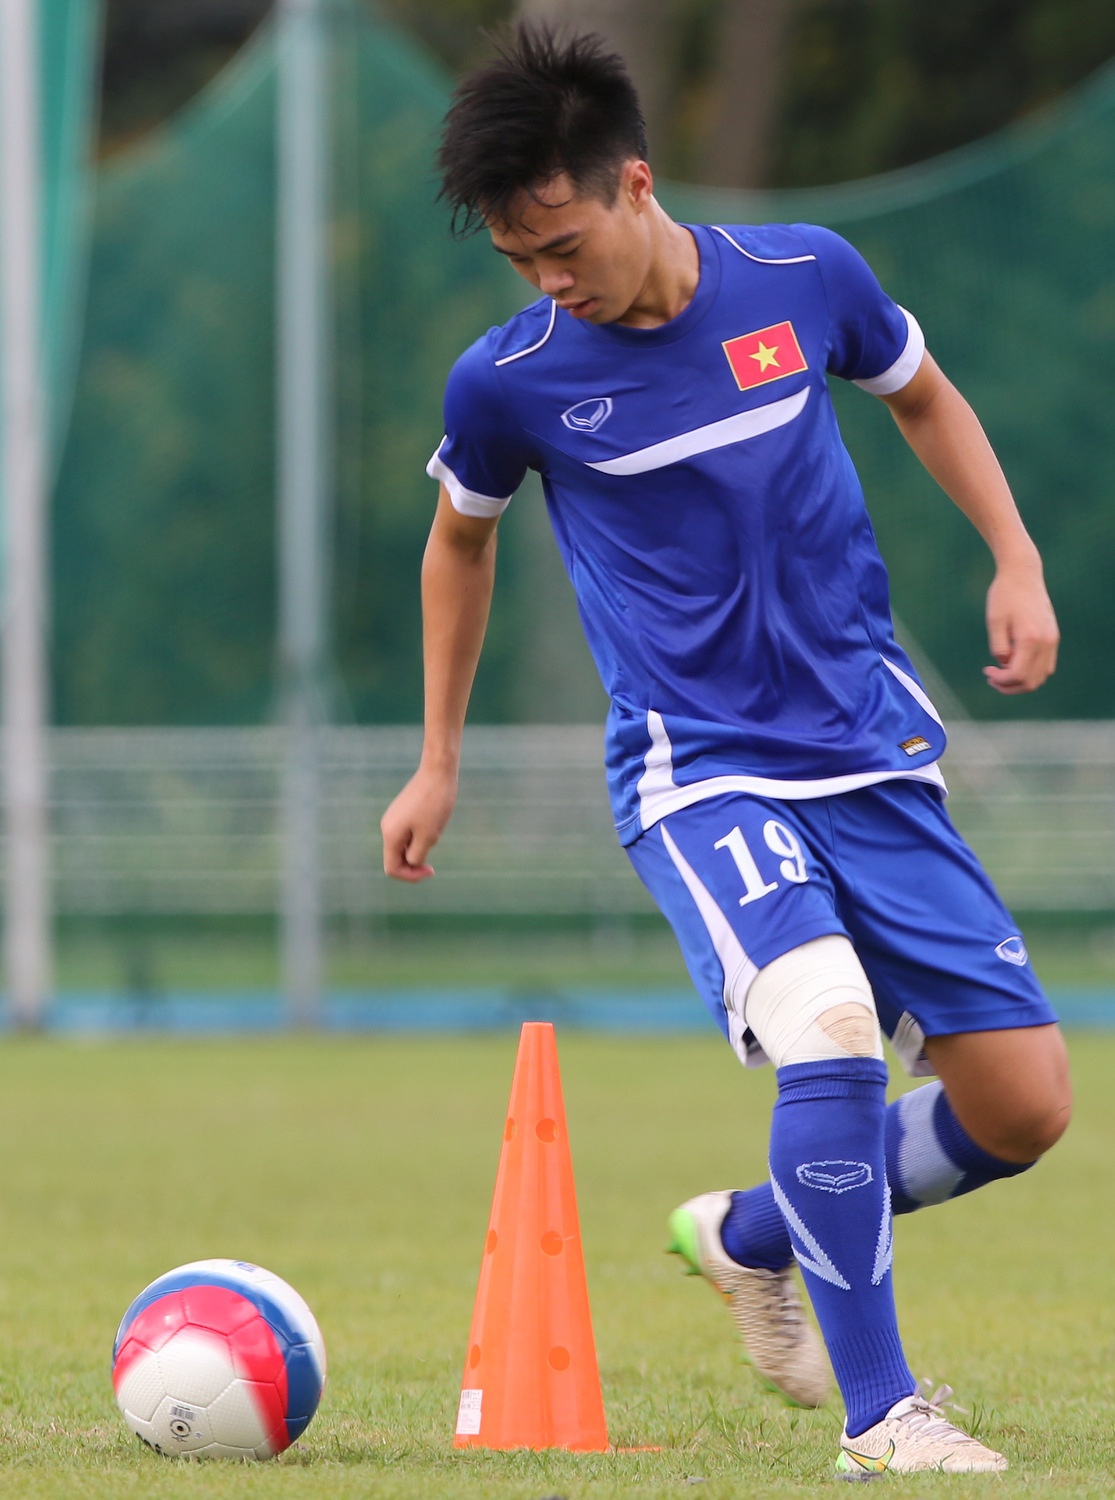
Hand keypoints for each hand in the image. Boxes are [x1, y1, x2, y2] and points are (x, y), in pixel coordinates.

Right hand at [381, 765, 458, 881]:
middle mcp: (387, 827)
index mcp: (390, 835)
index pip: (392, 868)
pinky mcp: (402, 810)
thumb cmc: (435, 804)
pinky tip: (435, 823)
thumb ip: (416, 855)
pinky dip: (421, 836)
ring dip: (420, 848)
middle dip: (415, 862)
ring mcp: (394, 818)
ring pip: (404, 845)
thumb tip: (411, 862)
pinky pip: (408, 833)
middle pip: (396, 858)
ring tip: (436, 831)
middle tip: (435, 857)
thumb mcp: (429, 836)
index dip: (410, 876)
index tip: (431, 869)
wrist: (438, 771)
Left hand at [983, 559, 1058, 694]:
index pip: (1018, 675)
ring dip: (1021, 680)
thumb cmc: (1004, 595)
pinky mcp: (1053, 636)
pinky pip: (1046, 665)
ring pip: (1041, 676)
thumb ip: (999, 647)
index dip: (1001, 680)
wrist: (1023, 574)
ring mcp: (1053, 639)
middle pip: (1032, 682)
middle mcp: (1046, 642)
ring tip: (1001, 671)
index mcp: (1030, 639)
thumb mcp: (994, 621)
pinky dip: (1031, 670)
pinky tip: (1014, 661)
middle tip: (991, 678)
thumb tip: (1004, 665)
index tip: (986, 671)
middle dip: (1010, 686)